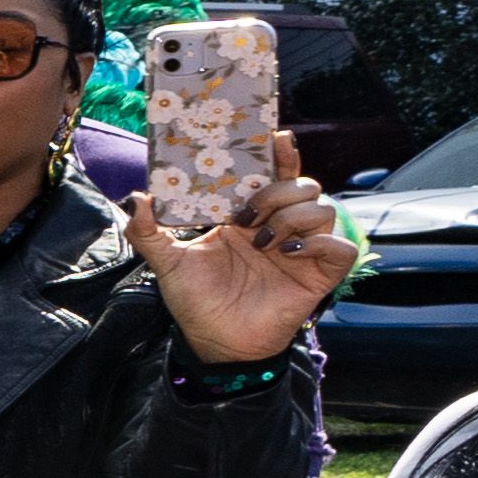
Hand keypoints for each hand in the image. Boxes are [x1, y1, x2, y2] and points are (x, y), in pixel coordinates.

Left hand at [129, 133, 357, 365]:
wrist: (214, 341)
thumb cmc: (196, 300)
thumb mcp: (167, 262)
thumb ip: (148, 231)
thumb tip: (137, 198)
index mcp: (249, 216)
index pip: (274, 174)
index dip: (280, 154)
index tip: (276, 136)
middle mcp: (280, 226)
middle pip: (303, 184)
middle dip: (276, 192)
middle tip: (246, 217)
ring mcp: (303, 249)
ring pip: (323, 208)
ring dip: (293, 217)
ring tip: (261, 242)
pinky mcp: (320, 273)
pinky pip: (340, 246)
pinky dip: (319, 243)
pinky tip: (289, 253)